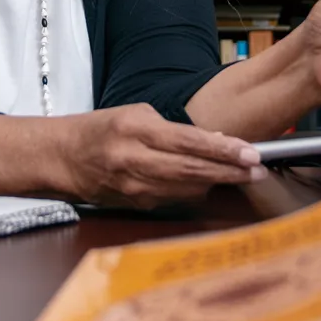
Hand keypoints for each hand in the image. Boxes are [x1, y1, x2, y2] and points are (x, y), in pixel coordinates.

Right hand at [48, 104, 265, 207]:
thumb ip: (176, 130)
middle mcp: (135, 162)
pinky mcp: (136, 204)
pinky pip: (175, 198)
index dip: (224, 151)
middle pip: (193, 172)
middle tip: (258, 171)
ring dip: (217, 182)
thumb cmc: (101, 130)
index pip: (190, 143)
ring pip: (188, 190)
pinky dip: (195, 189)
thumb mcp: (137, 115)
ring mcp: (135, 188)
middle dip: (230, 172)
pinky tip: (209, 182)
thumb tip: (216, 142)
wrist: (62, 158)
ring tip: (242, 175)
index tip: (251, 154)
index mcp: (136, 132)